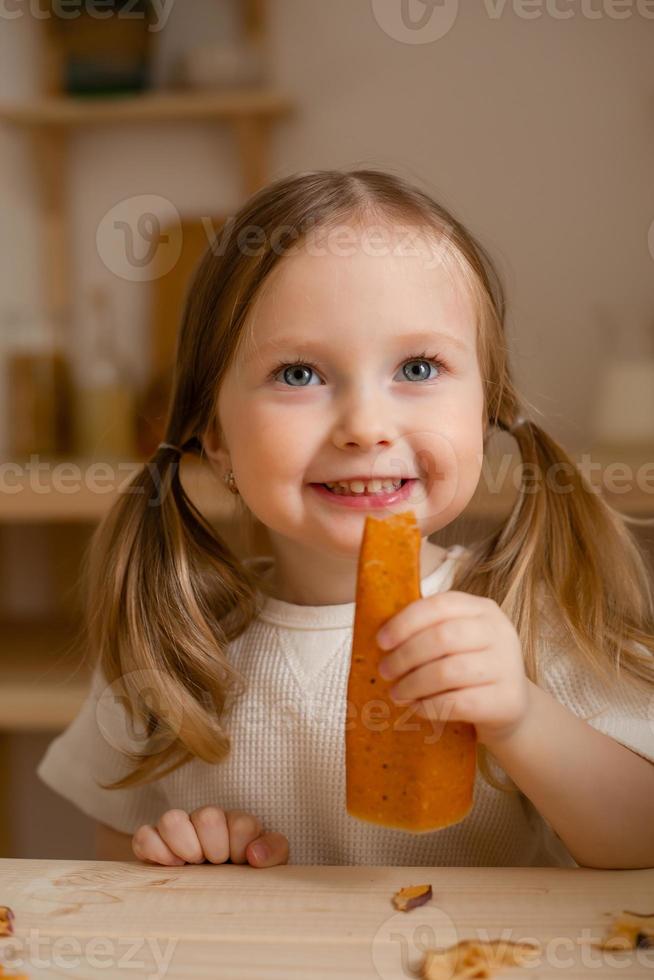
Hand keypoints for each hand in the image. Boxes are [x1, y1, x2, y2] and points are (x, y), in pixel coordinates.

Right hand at [132, 807, 289, 867]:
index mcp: (237, 824)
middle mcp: (208, 821)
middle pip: (207, 816)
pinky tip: (169, 866)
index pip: (242, 824)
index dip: (241, 846)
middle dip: (213, 847)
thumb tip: (255, 854)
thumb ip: (273, 851)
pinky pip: (144, 835)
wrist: (218, 893)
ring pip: (172, 819)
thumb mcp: (270, 866)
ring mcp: (180, 829)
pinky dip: (154, 849)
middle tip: (215, 864)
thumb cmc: (245, 875)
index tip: (239, 863)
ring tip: (190, 865)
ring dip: (183, 845)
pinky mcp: (154, 843)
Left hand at [376, 591, 529, 746]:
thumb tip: (381, 639)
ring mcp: (507, 666)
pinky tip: (417, 707)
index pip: (440, 605)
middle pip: (442, 638)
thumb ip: (427, 631)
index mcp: (482, 609)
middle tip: (384, 671)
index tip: (381, 641)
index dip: (405, 622)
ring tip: (397, 693)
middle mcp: (499, 632)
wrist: (508, 705)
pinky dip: (430, 706)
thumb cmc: (469, 666)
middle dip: (405, 656)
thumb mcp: (456, 640)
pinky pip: (458, 702)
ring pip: (448, 672)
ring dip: (413, 684)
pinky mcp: (507, 699)